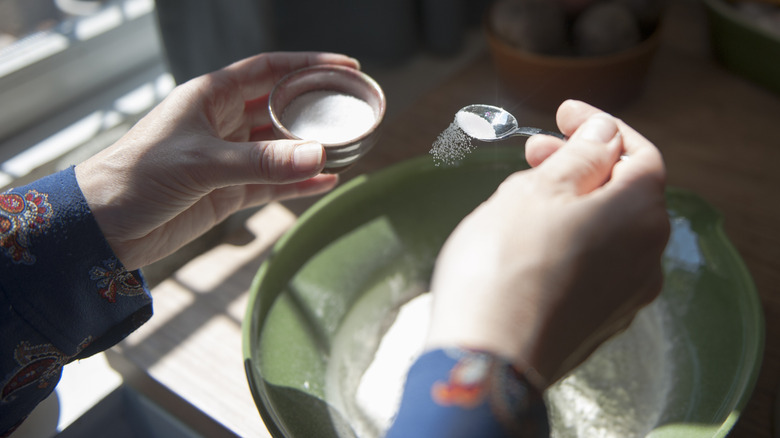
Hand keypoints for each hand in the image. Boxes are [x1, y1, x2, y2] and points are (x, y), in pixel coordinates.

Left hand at [76, 52, 359, 269]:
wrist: (104, 227)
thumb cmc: (137, 177)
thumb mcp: (202, 162)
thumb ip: (263, 161)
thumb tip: (318, 156)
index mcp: (211, 97)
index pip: (268, 70)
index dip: (307, 65)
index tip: (345, 66)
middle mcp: (223, 123)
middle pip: (279, 108)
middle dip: (315, 109)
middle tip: (352, 110)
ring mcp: (229, 159)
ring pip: (280, 149)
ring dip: (310, 150)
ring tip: (347, 147)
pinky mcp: (229, 193)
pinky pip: (274, 184)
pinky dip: (299, 184)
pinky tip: (326, 182)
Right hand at [425, 100, 669, 385]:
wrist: (488, 358)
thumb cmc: (506, 263)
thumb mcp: (539, 190)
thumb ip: (581, 156)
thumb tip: (604, 134)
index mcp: (640, 214)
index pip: (638, 153)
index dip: (601, 125)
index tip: (563, 112)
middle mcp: (646, 257)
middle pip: (622, 193)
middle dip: (578, 165)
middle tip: (531, 156)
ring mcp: (624, 296)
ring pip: (603, 230)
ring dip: (568, 204)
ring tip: (516, 201)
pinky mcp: (597, 323)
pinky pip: (591, 266)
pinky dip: (567, 242)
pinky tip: (526, 246)